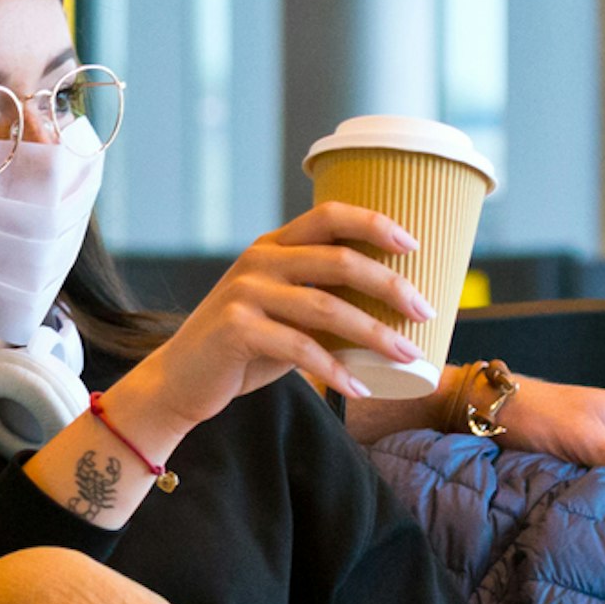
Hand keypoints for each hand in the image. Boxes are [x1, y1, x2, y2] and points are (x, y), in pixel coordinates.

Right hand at [112, 201, 438, 451]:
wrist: (179, 380)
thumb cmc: (242, 348)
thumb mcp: (281, 312)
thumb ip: (319, 298)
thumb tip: (391, 308)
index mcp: (273, 246)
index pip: (330, 215)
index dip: (375, 224)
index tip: (414, 245)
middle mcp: (259, 261)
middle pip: (340, 260)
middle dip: (391, 286)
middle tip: (425, 311)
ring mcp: (245, 294)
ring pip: (327, 307)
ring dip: (375, 335)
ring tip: (408, 356)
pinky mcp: (237, 330)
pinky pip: (301, 349)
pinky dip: (337, 371)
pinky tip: (361, 388)